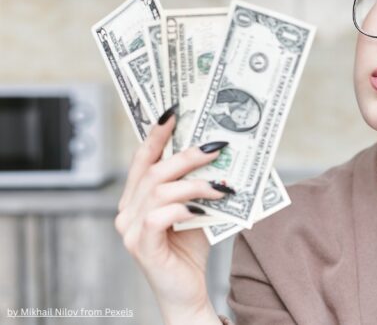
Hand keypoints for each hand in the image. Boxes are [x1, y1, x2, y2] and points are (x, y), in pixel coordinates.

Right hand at [114, 107, 228, 324]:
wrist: (187, 292)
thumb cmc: (190, 249)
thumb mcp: (196, 209)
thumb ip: (199, 186)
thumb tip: (222, 154)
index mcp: (137, 198)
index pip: (143, 159)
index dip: (155, 134)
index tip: (173, 112)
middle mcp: (127, 210)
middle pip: (153, 171)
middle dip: (186, 155)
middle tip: (215, 148)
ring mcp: (130, 229)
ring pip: (159, 191)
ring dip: (194, 184)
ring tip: (221, 187)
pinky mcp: (141, 246)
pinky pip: (158, 217)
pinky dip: (183, 208)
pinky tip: (203, 210)